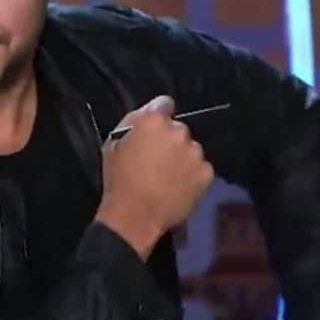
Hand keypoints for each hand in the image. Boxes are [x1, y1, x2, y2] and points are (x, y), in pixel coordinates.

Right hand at [95, 95, 214, 259]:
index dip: (158, 115)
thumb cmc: (119, 179)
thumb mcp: (114, 144)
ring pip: (190, 149)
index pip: (164, 103)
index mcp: (153, 121)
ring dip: (182, 157)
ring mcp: (195, 153)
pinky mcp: (206, 173)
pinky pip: (200, 168)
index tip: (154, 130)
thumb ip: (133, 124)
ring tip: (169, 176)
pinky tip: (179, 186)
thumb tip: (147, 115)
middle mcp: (178, 132)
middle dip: (170, 139)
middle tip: (158, 159)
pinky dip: (192, 175)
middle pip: (178, 129)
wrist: (135, 216)